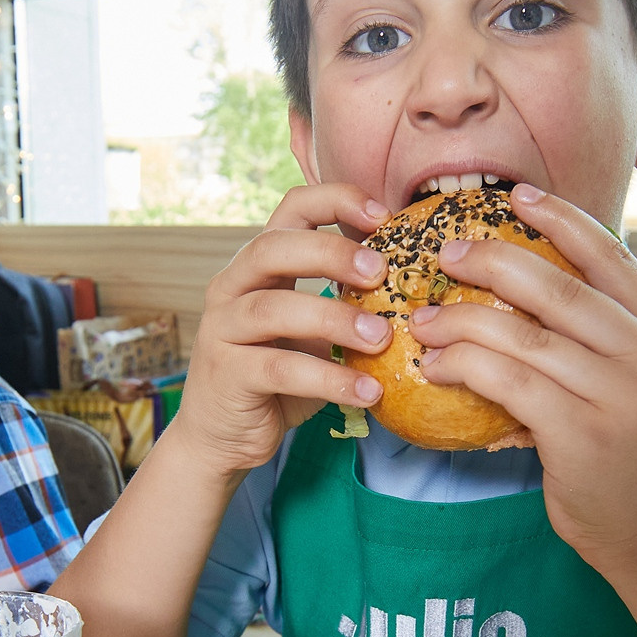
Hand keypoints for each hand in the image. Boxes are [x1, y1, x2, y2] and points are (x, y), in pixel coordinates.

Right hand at [165, 181, 394, 479]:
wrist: (223, 435)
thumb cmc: (279, 375)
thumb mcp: (315, 331)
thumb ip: (345, 303)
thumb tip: (415, 285)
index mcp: (258, 264)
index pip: (291, 209)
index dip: (335, 200)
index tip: (384, 215)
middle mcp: (231, 286)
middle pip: (273, 248)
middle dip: (330, 252)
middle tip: (381, 271)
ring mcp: (222, 329)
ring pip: (273, 308)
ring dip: (334, 319)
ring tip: (382, 338)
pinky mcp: (227, 374)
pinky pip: (280, 369)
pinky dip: (329, 380)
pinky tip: (368, 392)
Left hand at [408, 184, 636, 575]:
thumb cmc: (636, 458)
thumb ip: (601, 340)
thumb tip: (525, 296)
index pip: (612, 256)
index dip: (563, 219)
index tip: (518, 195)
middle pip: (559, 288)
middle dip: (494, 261)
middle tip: (448, 252)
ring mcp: (619, 396)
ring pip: (524, 336)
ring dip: (461, 321)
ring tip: (423, 321)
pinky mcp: (582, 436)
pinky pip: (508, 383)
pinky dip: (463, 367)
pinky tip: (434, 368)